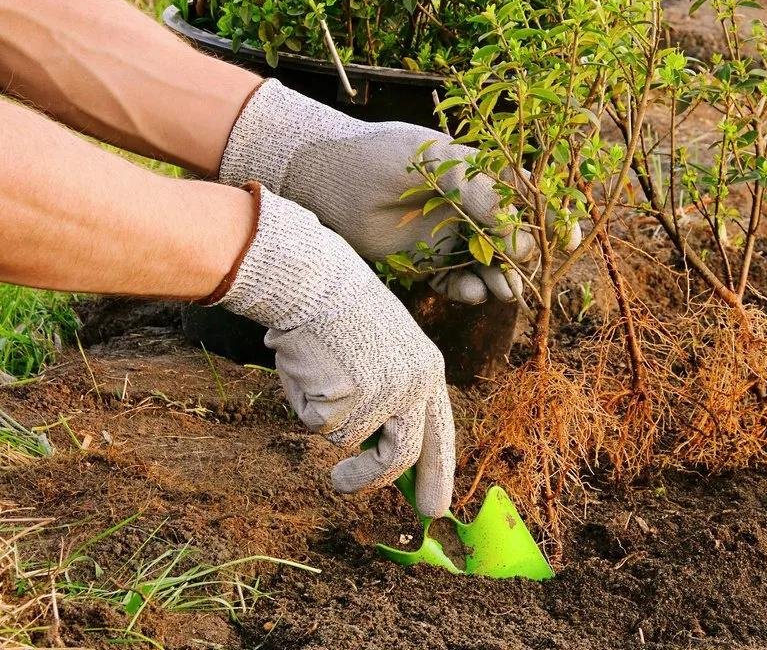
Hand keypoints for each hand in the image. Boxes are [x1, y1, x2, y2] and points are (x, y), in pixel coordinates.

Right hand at [208, 184, 454, 515]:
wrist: (314, 280)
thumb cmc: (341, 314)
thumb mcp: (385, 351)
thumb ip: (391, 398)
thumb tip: (380, 455)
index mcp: (428, 371)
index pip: (440, 435)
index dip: (437, 473)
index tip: (434, 507)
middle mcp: (414, 386)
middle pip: (402, 456)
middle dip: (371, 480)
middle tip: (343, 484)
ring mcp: (382, 394)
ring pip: (349, 441)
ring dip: (327, 421)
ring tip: (317, 377)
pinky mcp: (348, 399)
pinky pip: (319, 425)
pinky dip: (306, 405)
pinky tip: (308, 368)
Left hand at [219, 79, 578, 303]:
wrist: (315, 177)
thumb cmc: (373, 158)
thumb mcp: (433, 166)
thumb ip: (478, 196)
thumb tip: (520, 234)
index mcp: (474, 171)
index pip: (524, 195)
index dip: (549, 217)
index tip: (568, 239)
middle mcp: (464, 204)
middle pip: (511, 236)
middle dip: (524, 258)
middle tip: (525, 276)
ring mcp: (445, 233)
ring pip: (486, 263)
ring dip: (499, 279)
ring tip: (501, 292)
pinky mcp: (422, 259)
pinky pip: (455, 280)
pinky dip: (467, 289)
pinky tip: (471, 293)